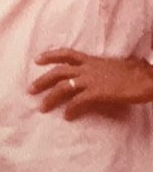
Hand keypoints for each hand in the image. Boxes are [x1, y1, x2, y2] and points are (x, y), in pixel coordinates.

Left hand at [31, 49, 152, 118]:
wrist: (149, 78)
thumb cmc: (137, 73)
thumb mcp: (116, 67)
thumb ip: (104, 69)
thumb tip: (103, 74)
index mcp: (93, 60)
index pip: (67, 54)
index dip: (51, 55)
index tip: (38, 59)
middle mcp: (89, 68)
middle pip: (58, 71)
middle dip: (42, 80)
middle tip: (30, 89)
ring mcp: (92, 80)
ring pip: (63, 86)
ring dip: (50, 98)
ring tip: (42, 108)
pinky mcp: (98, 92)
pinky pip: (78, 101)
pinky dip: (70, 109)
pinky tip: (67, 117)